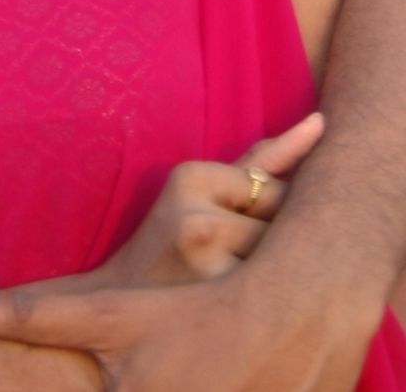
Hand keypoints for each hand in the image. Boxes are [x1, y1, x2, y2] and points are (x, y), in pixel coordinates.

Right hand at [0, 114, 375, 390]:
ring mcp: (208, 262)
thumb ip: (260, 161)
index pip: (270, 184)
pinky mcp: (217, 299)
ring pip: (278, 255)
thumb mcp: (202, 192)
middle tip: (217, 260)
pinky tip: (222, 295)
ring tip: (215, 283)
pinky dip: (258, 296)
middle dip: (265, 240)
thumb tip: (322, 122)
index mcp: (185, 177)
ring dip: (263, 271)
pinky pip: (267, 289)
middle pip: (280, 218)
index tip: (220, 236)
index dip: (254, 216)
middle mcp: (197, 215)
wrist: (111, 310)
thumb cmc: (165, 249)